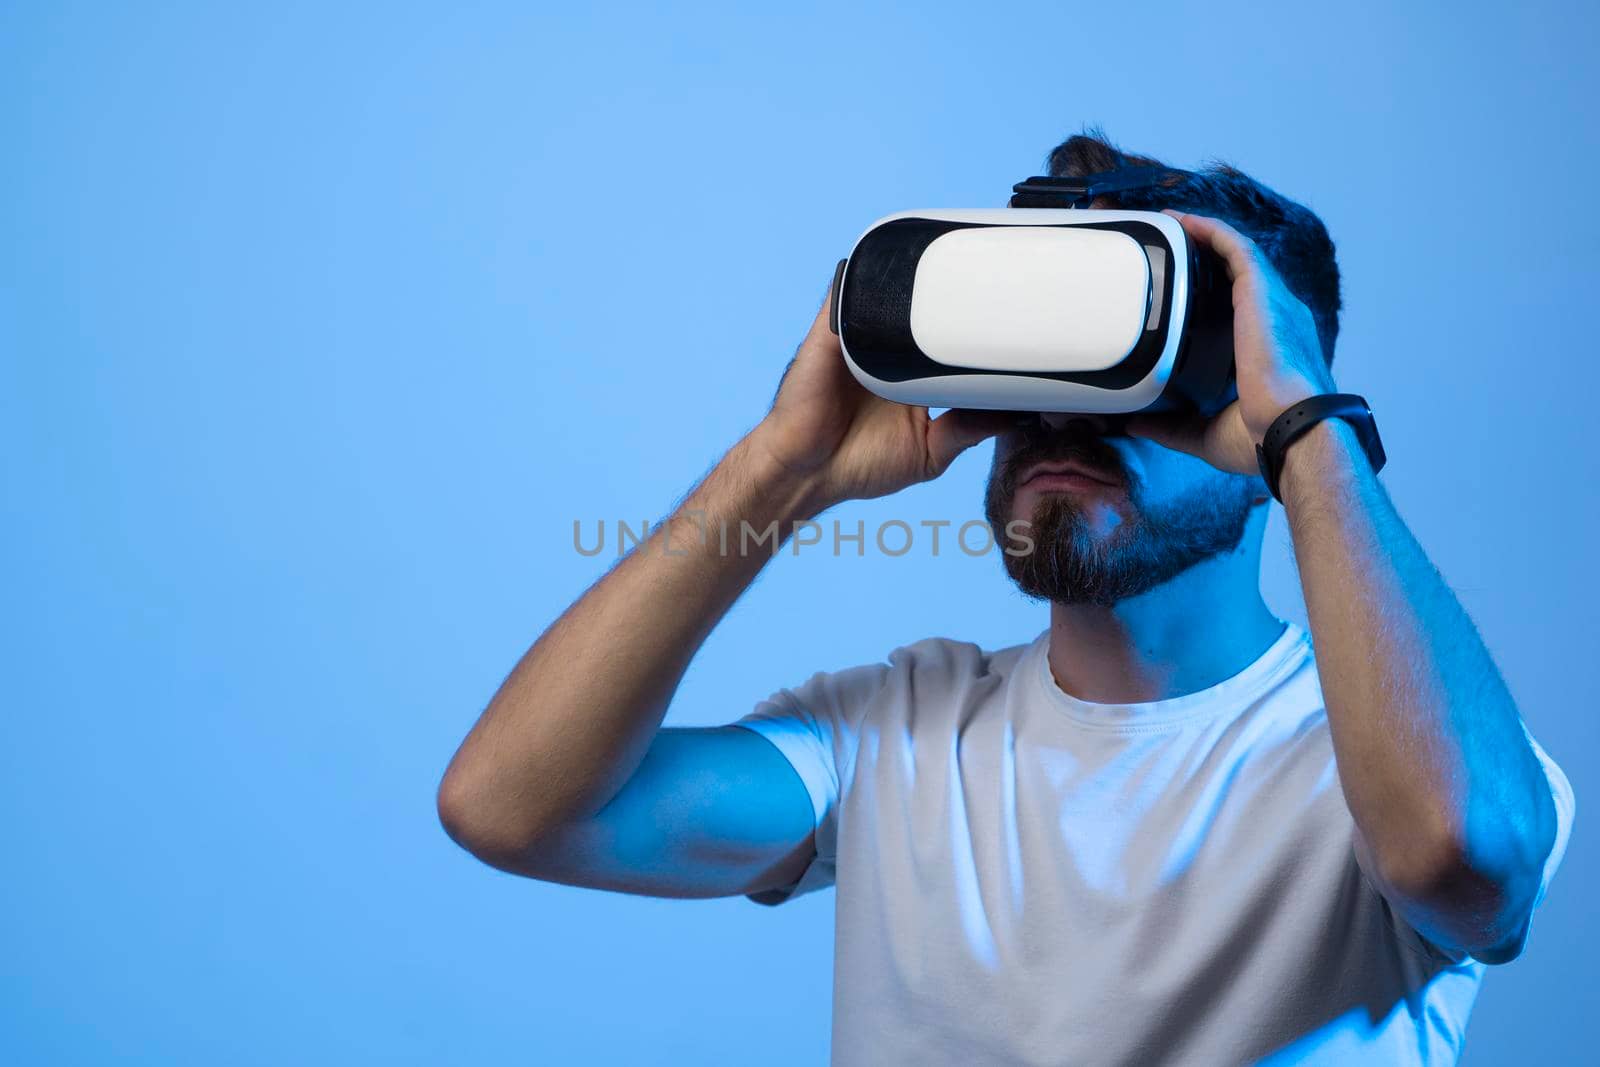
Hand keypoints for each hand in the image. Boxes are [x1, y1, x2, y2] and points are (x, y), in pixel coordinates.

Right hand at [747, 277, 1014, 511]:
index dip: (974, 326)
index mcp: (912, 375)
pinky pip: (848, 292)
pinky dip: (865, 275)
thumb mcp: (931, 452)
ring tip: (951, 257)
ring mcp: (860, 339)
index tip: (1012, 314)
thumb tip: (1016, 414)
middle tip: (993, 278)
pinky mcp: (832, 332)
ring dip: (913, 277)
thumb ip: (969, 430)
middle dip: (953, 291)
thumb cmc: (860, 465)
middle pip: (923, 309)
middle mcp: (888, 351)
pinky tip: (892, 262)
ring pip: (890, 294)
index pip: (949, 339)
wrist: (807, 471)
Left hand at [1127, 210, 1337, 474]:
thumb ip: (1171, 426)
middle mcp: (1279, 319)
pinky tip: (1183, 221)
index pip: (1243, 310)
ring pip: (1238, 253)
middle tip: (1172, 246)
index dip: (1216, 292)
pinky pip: (1236, 247)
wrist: (1293, 433)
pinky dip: (1210, 231)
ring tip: (1173, 223)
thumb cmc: (1265, 439)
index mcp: (1273, 349)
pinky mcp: (1263, 293)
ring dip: (1205, 234)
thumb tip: (1136, 425)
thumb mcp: (1207, 432)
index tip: (1186, 287)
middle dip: (1208, 255)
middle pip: (1241, 274)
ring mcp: (1275, 303)